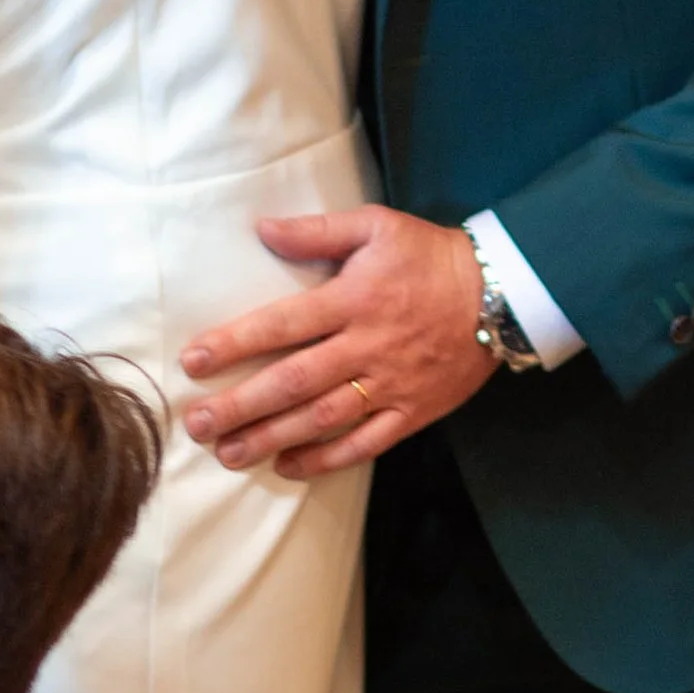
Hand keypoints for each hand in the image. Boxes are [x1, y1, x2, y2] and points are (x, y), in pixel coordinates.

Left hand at [180, 205, 490, 475]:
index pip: (283, 324)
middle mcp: (367, 345)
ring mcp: (390, 384)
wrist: (500, 293)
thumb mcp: (376, 226)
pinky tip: (288, 466)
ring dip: (273, 438)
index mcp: (354, 299)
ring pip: (324, 418)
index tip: (193, 361)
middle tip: (197, 424)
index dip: (235, 344)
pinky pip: (366, 443)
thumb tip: (262, 229)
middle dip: (242, 405)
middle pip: (295, 381)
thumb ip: (317, 231)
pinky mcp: (413, 411)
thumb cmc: (429, 255)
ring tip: (229, 453)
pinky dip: (326, 459)